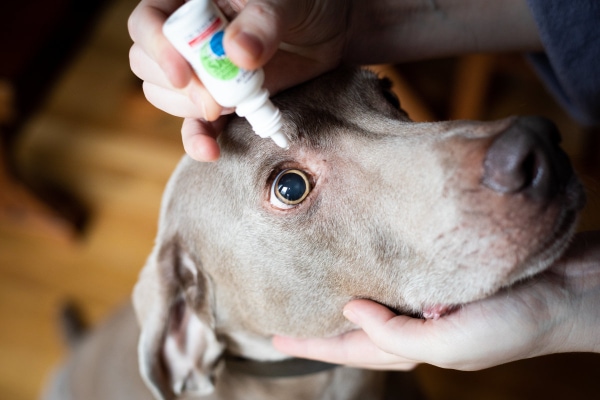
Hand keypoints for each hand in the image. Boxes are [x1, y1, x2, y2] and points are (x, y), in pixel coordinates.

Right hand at [128, 0, 349, 160]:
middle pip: (147, 65)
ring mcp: (202, 71)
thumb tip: (238, 52)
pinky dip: (199, 139)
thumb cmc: (305, 2)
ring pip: (165, 95)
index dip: (157, 48)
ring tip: (233, 105)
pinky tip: (210, 150)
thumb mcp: (288, 1)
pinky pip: (196, 124)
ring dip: (192, 109)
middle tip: (214, 99)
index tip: (183, 76)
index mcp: (191, 2)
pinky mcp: (221, 101)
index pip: (147, 22)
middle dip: (177, 87)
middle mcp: (188, 37)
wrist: (329, 30)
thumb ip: (263, 21)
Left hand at [274, 231, 599, 370]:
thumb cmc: (518, 320)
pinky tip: (361, 264)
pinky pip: (400, 280)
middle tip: (283, 319)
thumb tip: (350, 313)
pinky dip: (376, 277)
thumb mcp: (452, 341)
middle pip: (358, 331)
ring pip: (377, 306)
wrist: (569, 288)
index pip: (352, 349)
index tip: (275, 338)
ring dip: (345, 302)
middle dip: (322, 329)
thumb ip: (397, 335)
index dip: (313, 345)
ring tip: (312, 293)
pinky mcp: (445, 279)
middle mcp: (419, 328)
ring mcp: (432, 305)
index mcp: (418, 347)